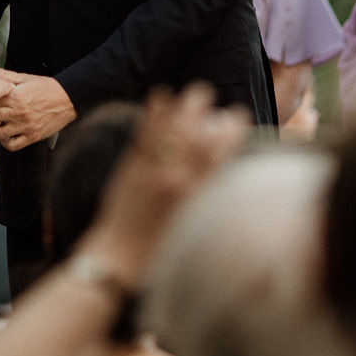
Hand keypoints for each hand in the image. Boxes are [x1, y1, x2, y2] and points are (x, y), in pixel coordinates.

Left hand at [0, 66, 76, 148]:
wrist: (69, 98)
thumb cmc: (46, 86)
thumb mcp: (24, 77)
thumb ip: (2, 75)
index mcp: (16, 96)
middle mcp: (19, 112)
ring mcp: (26, 126)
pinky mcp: (33, 136)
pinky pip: (13, 145)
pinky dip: (6, 142)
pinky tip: (7, 134)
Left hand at [79, 82, 248, 288]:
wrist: (116, 264)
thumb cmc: (159, 256)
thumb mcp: (193, 230)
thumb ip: (207, 202)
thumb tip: (223, 177)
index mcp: (195, 198)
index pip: (218, 155)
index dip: (231, 130)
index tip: (239, 116)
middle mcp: (175, 180)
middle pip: (195, 134)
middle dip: (205, 111)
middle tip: (212, 96)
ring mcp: (151, 171)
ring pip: (170, 128)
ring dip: (182, 105)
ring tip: (193, 91)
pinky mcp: (130, 168)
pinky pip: (144, 134)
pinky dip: (153, 112)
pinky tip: (159, 96)